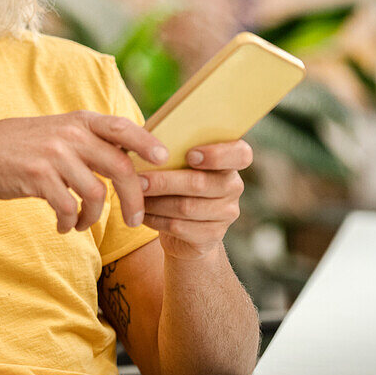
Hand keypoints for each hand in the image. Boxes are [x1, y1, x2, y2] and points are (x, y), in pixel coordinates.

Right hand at [0, 111, 168, 233]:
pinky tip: (63, 226)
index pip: (123, 128)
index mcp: (78, 121)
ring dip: (93, 217)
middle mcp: (69, 133)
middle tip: (135, 220)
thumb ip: (87, 139)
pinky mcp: (38, 177)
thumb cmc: (19, 149)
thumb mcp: (55, 132)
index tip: (164, 160)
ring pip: (95, 193)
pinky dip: (69, 222)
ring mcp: (53, 154)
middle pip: (120, 167)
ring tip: (81, 224)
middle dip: (134, 198)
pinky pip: (68, 207)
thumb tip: (128, 156)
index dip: (147, 143)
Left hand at [140, 140, 253, 260]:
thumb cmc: (177, 178)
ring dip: (156, 201)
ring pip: (187, 207)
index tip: (190, 155)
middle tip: (138, 179)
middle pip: (201, 183)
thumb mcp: (178, 160)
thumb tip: (146, 138)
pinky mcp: (212, 236)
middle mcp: (233, 186)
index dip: (217, 155)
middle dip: (165, 181)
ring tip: (134, 195)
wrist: (184, 226)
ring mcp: (226, 213)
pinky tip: (141, 212)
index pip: (241, 154)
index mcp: (231, 160)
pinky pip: (179, 227)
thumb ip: (173, 146)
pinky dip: (155, 219)